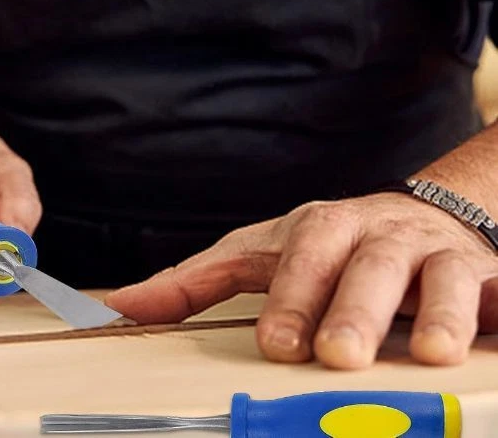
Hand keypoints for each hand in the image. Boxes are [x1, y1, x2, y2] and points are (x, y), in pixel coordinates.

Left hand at [106, 194, 497, 368]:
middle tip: (336, 355)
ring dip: (435, 312)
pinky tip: (495, 334)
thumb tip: (114, 302)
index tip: (276, 344)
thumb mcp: (260, 256)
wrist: (417, 219)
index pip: (304, 254)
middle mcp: (380, 237)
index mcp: (322, 228)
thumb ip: (195, 281)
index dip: (291, 295)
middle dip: (353, 307)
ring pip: (441, 277)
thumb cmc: (326, 249)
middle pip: (368, 265)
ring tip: (426, 352)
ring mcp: (438, 258)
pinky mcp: (488, 281)